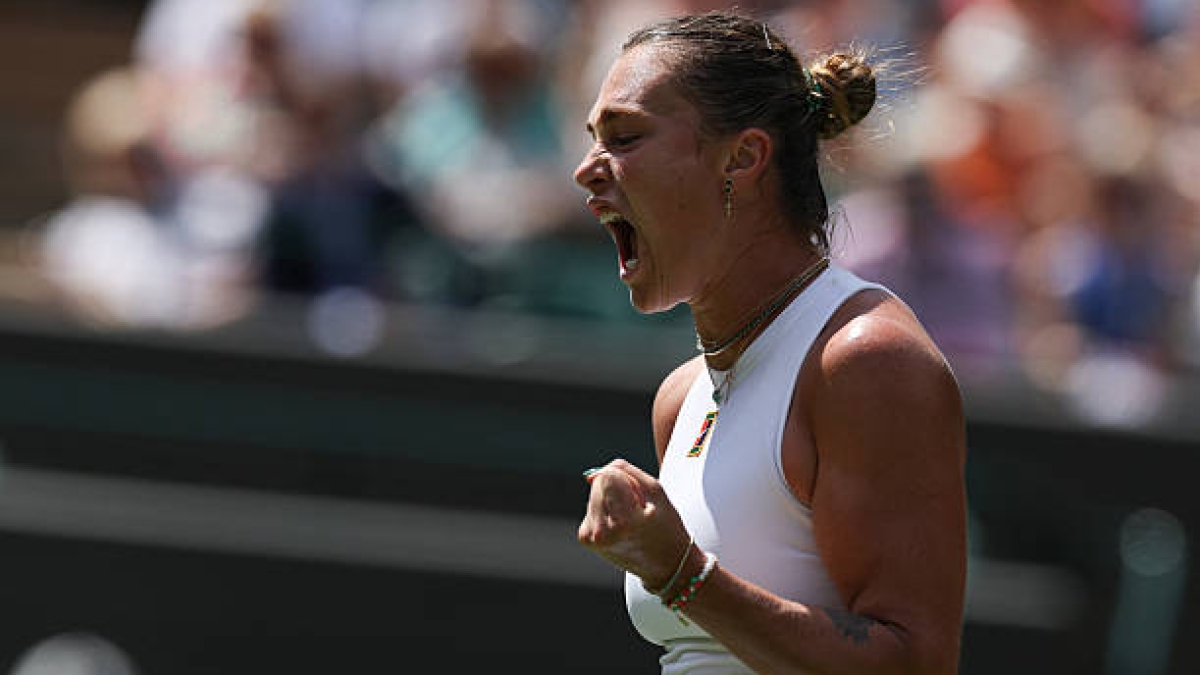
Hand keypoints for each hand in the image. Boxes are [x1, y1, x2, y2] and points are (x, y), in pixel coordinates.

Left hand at [577, 459, 691, 589]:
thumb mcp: (656, 491)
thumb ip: (624, 471)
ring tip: (629, 519)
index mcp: (624, 521)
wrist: (665, 564)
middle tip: (636, 509)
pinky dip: (604, 511)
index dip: (624, 479)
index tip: (639, 497)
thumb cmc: (665, 526)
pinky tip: (619, 525)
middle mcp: (603, 532)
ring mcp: (592, 537)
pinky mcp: (586, 538)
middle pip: (597, 484)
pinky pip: (591, 508)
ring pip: (593, 494)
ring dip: (610, 500)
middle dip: (616, 489)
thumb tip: (591, 475)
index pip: (607, 476)